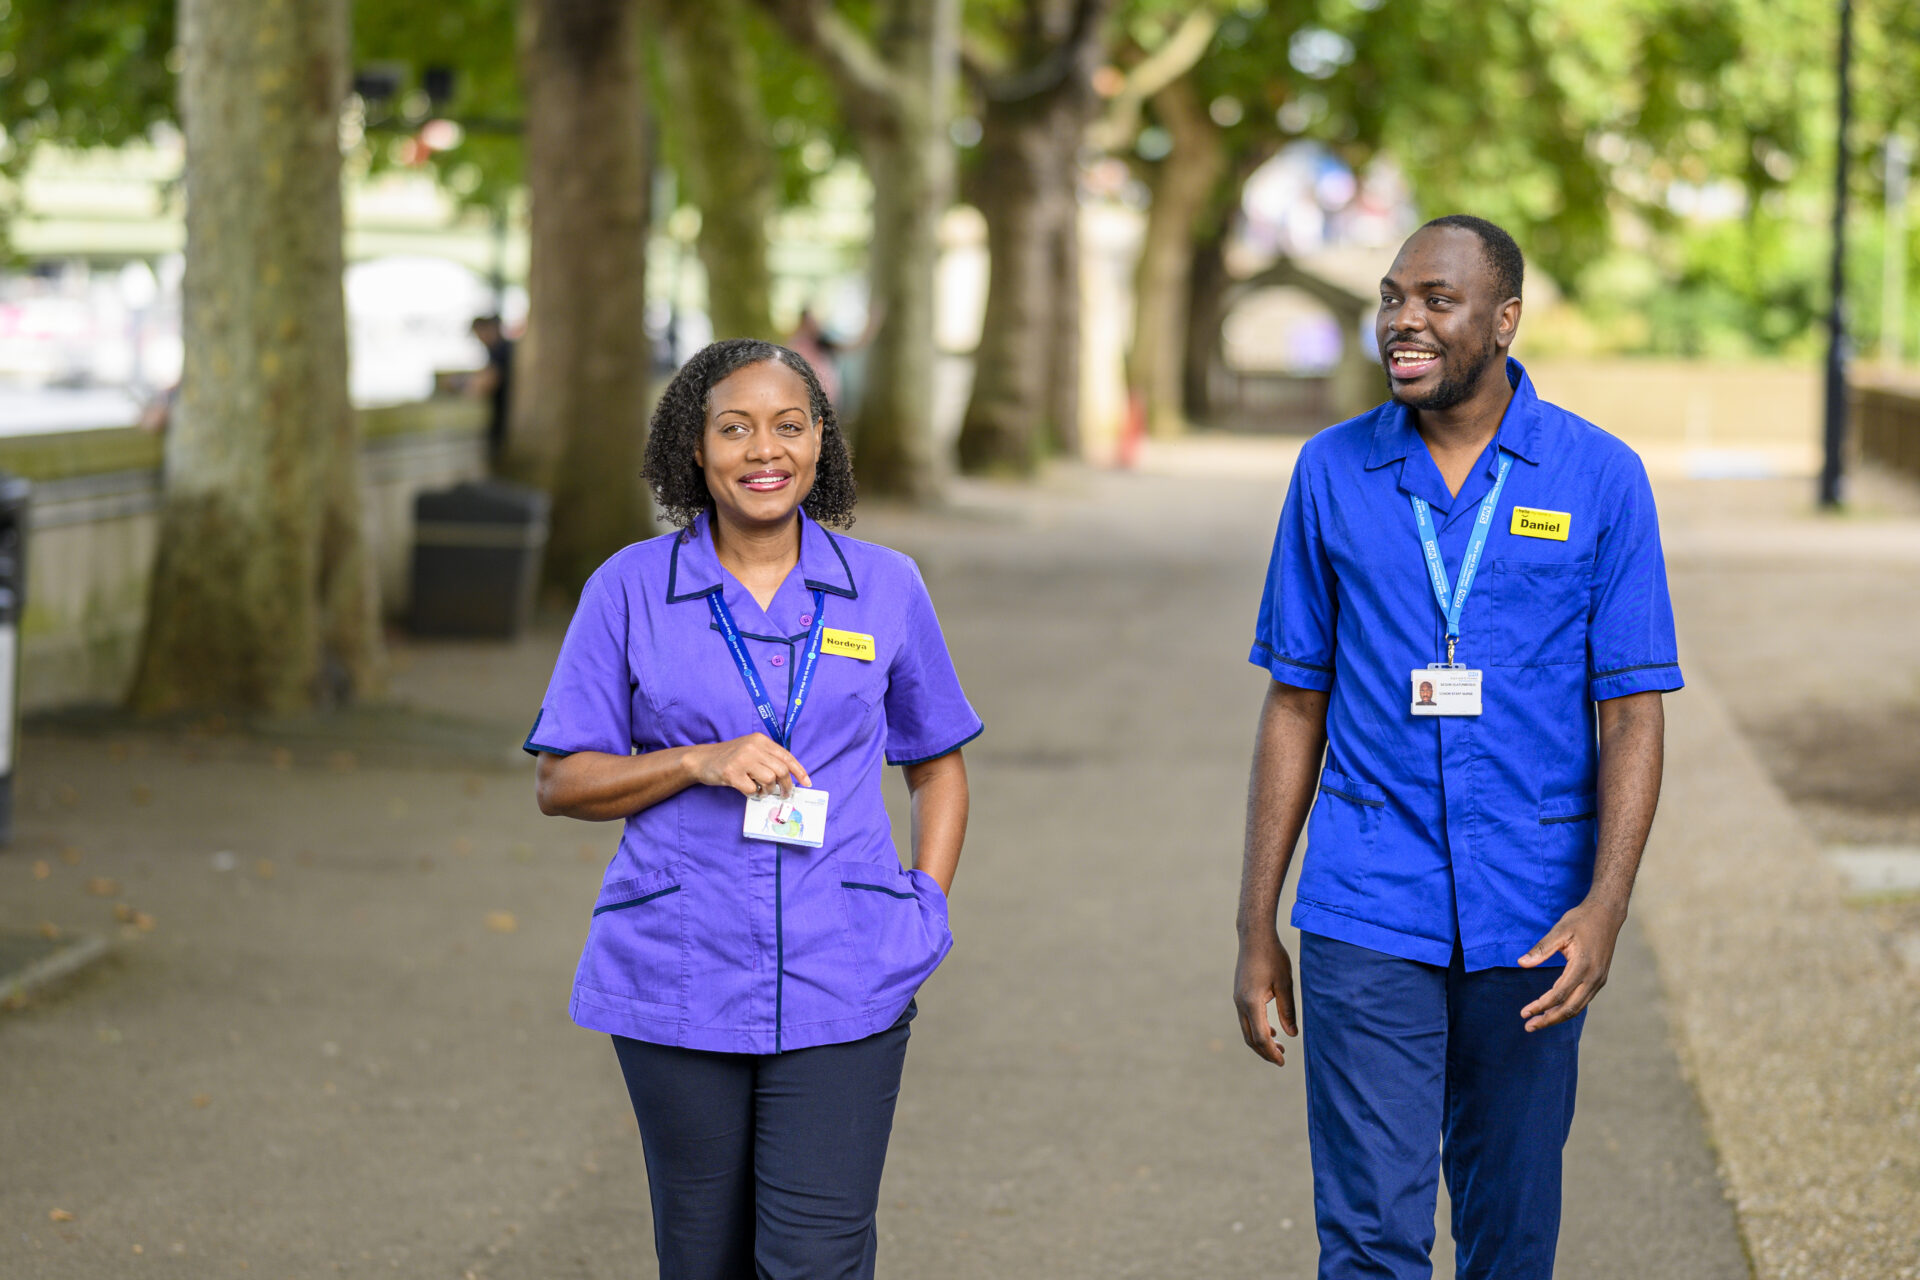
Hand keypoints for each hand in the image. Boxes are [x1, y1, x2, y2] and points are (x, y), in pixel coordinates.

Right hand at [690, 734, 809, 797]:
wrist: (702, 760)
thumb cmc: (730, 757)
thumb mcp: (751, 750)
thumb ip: (768, 758)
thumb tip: (789, 778)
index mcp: (760, 740)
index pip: (786, 756)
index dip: (799, 771)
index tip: (806, 783)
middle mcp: (753, 747)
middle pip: (781, 770)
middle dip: (786, 786)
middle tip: (784, 795)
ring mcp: (742, 759)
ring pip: (769, 780)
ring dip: (768, 790)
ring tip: (761, 791)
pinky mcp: (732, 773)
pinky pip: (752, 789)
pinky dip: (753, 794)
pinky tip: (748, 790)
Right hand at [1234, 928, 1298, 1066]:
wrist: (1254, 937)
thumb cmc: (1272, 957)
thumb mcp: (1285, 984)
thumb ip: (1288, 1011)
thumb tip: (1292, 1035)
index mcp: (1252, 1002)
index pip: (1261, 1037)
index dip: (1271, 1052)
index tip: (1283, 1061)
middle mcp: (1240, 1003)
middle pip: (1250, 1038)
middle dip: (1265, 1052)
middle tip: (1282, 1060)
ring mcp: (1237, 999)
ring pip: (1247, 1029)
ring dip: (1261, 1041)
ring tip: (1279, 1047)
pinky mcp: (1239, 994)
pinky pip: (1246, 1019)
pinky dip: (1257, 1029)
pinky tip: (1272, 1030)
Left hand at [1516, 900, 1625, 1030]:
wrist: (1607, 914)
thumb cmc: (1580, 920)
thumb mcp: (1559, 930)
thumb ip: (1541, 949)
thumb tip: (1521, 963)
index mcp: (1582, 966)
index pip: (1558, 994)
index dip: (1540, 1006)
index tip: (1524, 1013)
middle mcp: (1593, 978)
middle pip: (1570, 1008)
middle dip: (1549, 1019)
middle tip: (1529, 1027)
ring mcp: (1599, 980)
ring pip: (1578, 1007)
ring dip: (1558, 1017)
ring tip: (1538, 1022)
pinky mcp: (1600, 979)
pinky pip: (1583, 1000)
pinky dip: (1568, 1009)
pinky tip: (1554, 1011)